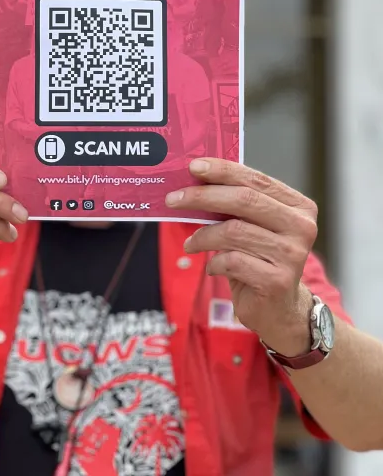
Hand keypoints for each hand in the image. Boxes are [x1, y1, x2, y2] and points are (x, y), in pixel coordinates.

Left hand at [165, 159, 317, 349]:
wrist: (280, 309)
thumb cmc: (260, 261)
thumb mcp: (253, 228)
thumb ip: (236, 206)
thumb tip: (195, 182)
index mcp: (298, 207)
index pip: (256, 180)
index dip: (223, 171)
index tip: (193, 167)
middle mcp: (301, 227)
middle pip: (244, 200)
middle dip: (203, 197)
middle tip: (174, 199)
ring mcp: (292, 255)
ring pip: (233, 231)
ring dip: (203, 236)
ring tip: (192, 243)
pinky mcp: (276, 280)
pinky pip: (231, 261)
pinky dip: (214, 262)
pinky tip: (212, 266)